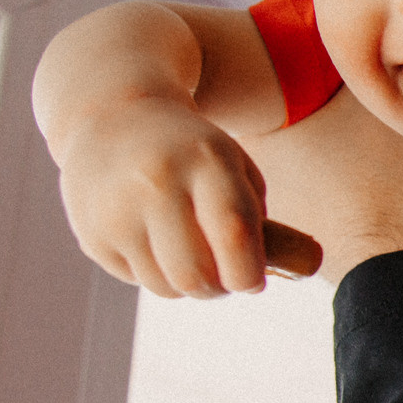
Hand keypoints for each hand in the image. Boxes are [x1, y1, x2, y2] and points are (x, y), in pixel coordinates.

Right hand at [55, 97, 319, 296]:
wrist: (111, 114)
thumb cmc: (193, 155)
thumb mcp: (237, 172)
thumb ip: (272, 225)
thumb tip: (311, 267)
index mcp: (206, 161)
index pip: (233, 235)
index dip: (249, 273)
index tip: (253, 279)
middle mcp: (156, 182)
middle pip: (199, 277)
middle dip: (220, 288)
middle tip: (225, 275)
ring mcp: (116, 209)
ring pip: (168, 286)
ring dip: (189, 284)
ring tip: (190, 251)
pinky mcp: (91, 232)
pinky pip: (136, 279)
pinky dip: (154, 272)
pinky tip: (151, 237)